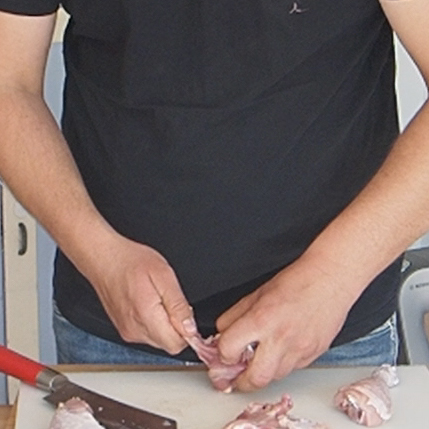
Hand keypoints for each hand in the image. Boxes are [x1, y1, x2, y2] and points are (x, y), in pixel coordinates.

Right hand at [86, 235, 194, 353]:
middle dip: (177, 326)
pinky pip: (147, 334)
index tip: (188, 313)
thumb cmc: (131, 261)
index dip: (188, 331)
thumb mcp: (164, 276)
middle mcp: (135, 331)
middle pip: (168, 343)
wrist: (104, 258)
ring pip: (158, 339)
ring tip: (158, 298)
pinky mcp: (124, 328)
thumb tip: (191, 328)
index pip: (176, 344)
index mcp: (146, 318)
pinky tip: (149, 302)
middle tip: (171, 300)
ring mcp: (127, 331)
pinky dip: (154, 322)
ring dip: (165, 324)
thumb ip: (178, 305)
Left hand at [215, 253, 359, 390]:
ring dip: (263, 373)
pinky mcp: (313, 355)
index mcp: (261, 319)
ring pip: (274, 377)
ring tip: (259, 361)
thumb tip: (222, 333)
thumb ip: (235, 316)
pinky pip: (292, 369)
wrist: (329, 279)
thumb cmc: (296, 282)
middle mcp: (280, 339)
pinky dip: (281, 365)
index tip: (224, 352)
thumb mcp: (257, 294)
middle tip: (236, 377)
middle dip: (241, 382)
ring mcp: (300, 350)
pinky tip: (280, 351)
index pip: (229, 349)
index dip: (222, 352)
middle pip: (254, 379)